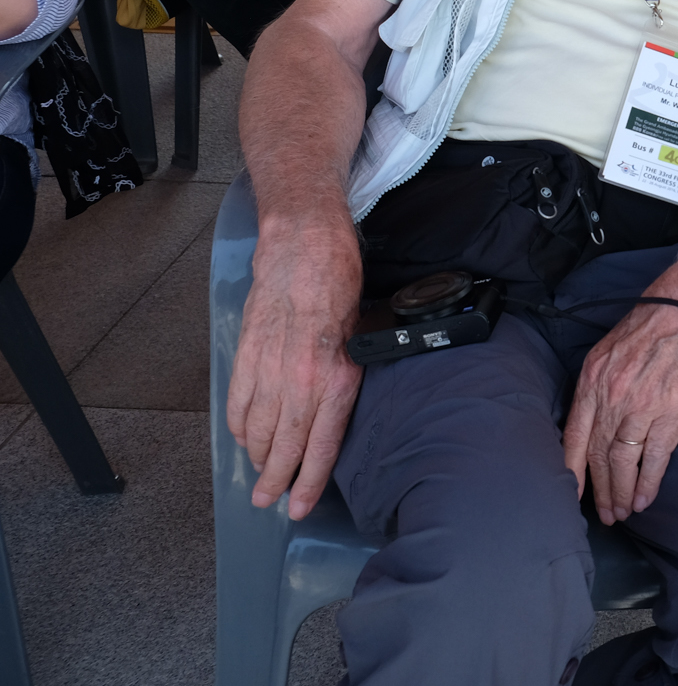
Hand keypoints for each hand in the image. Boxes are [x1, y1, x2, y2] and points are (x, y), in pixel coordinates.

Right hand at [225, 218, 364, 518]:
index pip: (320, 446)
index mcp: (337, 379)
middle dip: (276, 480)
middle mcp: (302, 381)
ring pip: (258, 430)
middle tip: (267, 501)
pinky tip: (243, 437)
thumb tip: (338, 408)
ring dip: (258, 456)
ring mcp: (270, 370)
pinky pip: (238, 403)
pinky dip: (239, 426)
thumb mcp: (362, 336)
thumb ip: (347, 375)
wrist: (307, 247)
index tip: (298, 508)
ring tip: (259, 472)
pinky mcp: (247, 354)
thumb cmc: (341, 286)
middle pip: (284, 447)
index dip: (308, 482)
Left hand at [562, 226, 677, 522]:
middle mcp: (611, 397)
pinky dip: (649, 482)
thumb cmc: (655, 322)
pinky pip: (655, 458)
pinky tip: (646, 498)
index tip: (574, 494)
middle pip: (598, 456)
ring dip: (622, 493)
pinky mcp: (672, 413)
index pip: (573, 436)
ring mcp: (641, 408)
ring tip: (623, 512)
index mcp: (592, 380)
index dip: (573, 470)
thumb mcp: (610, 349)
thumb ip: (598, 384)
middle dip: (600, 490)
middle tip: (605, 513)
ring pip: (623, 463)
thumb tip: (593, 419)